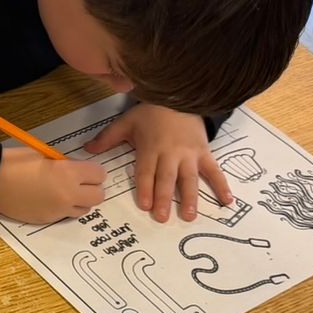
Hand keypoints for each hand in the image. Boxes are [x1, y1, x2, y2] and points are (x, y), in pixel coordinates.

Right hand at [0, 147, 108, 224]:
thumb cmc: (15, 162)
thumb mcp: (44, 154)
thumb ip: (64, 163)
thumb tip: (74, 169)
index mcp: (68, 173)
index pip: (99, 175)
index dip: (92, 170)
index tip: (83, 168)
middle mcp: (68, 195)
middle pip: (98, 196)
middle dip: (92, 187)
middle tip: (79, 181)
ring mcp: (58, 210)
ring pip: (85, 209)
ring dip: (80, 200)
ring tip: (64, 191)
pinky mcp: (48, 219)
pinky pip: (66, 215)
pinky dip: (63, 208)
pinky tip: (49, 199)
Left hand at [87, 103, 229, 222]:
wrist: (179, 95)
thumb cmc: (151, 112)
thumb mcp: (126, 122)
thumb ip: (107, 138)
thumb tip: (86, 150)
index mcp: (150, 148)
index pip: (146, 172)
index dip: (146, 188)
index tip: (145, 205)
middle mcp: (171, 153)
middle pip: (167, 179)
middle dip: (165, 198)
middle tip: (163, 218)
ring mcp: (189, 154)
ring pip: (189, 178)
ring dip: (190, 197)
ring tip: (190, 216)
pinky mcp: (204, 152)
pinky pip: (214, 170)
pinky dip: (222, 185)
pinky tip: (227, 201)